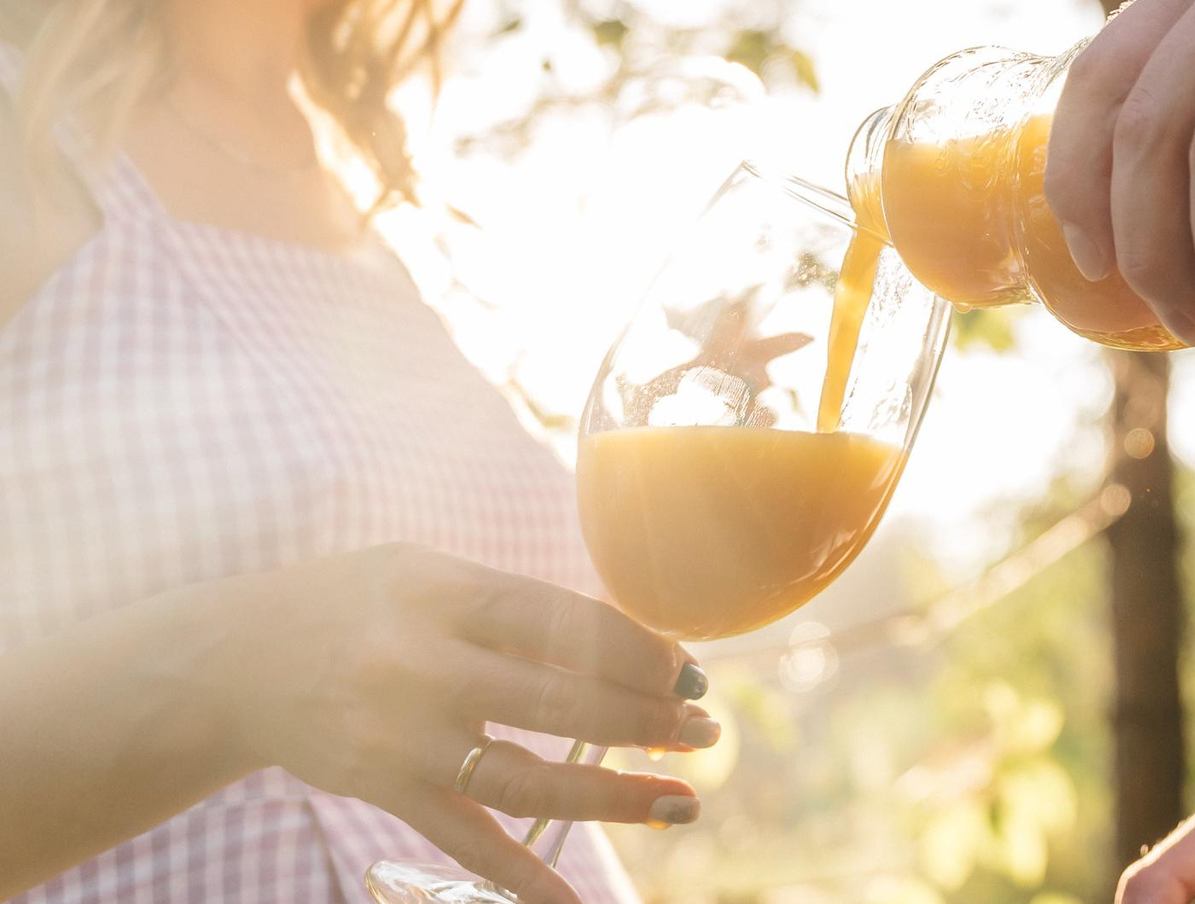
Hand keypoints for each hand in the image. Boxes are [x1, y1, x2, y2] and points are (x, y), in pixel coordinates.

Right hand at [209, 544, 715, 903]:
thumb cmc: (361, 604)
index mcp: (448, 594)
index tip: (687, 669)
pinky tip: (576, 902)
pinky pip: (468, 842)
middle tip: (705, 730)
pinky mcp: (387, 791)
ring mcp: (405, 738)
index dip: (637, 651)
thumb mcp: (433, 575)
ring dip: (614, 799)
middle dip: (647, 721)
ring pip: (529, 781)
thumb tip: (628, 642)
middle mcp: (427, 666)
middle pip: (562, 703)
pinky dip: (524, 877)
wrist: (237, 661)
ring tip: (680, 803)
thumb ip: (517, 605)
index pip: (566, 623)